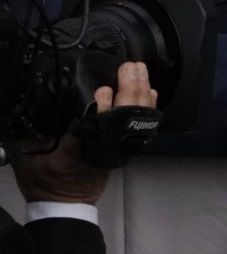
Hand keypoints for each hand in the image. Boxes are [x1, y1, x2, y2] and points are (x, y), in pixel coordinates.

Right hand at [13, 62, 156, 204]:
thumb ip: (38, 138)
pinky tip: (149, 90)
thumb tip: (35, 118)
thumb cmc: (47, 181)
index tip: (103, 89)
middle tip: (129, 68)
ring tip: (139, 70)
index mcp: (78, 152)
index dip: (101, 106)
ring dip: (139, 91)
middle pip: (123, 116)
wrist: (65, 203)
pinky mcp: (123, 146)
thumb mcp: (33, 161)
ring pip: (135, 118)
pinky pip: (140, 123)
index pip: (94, 125)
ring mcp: (117, 147)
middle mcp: (103, 148)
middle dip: (128, 89)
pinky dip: (146, 105)